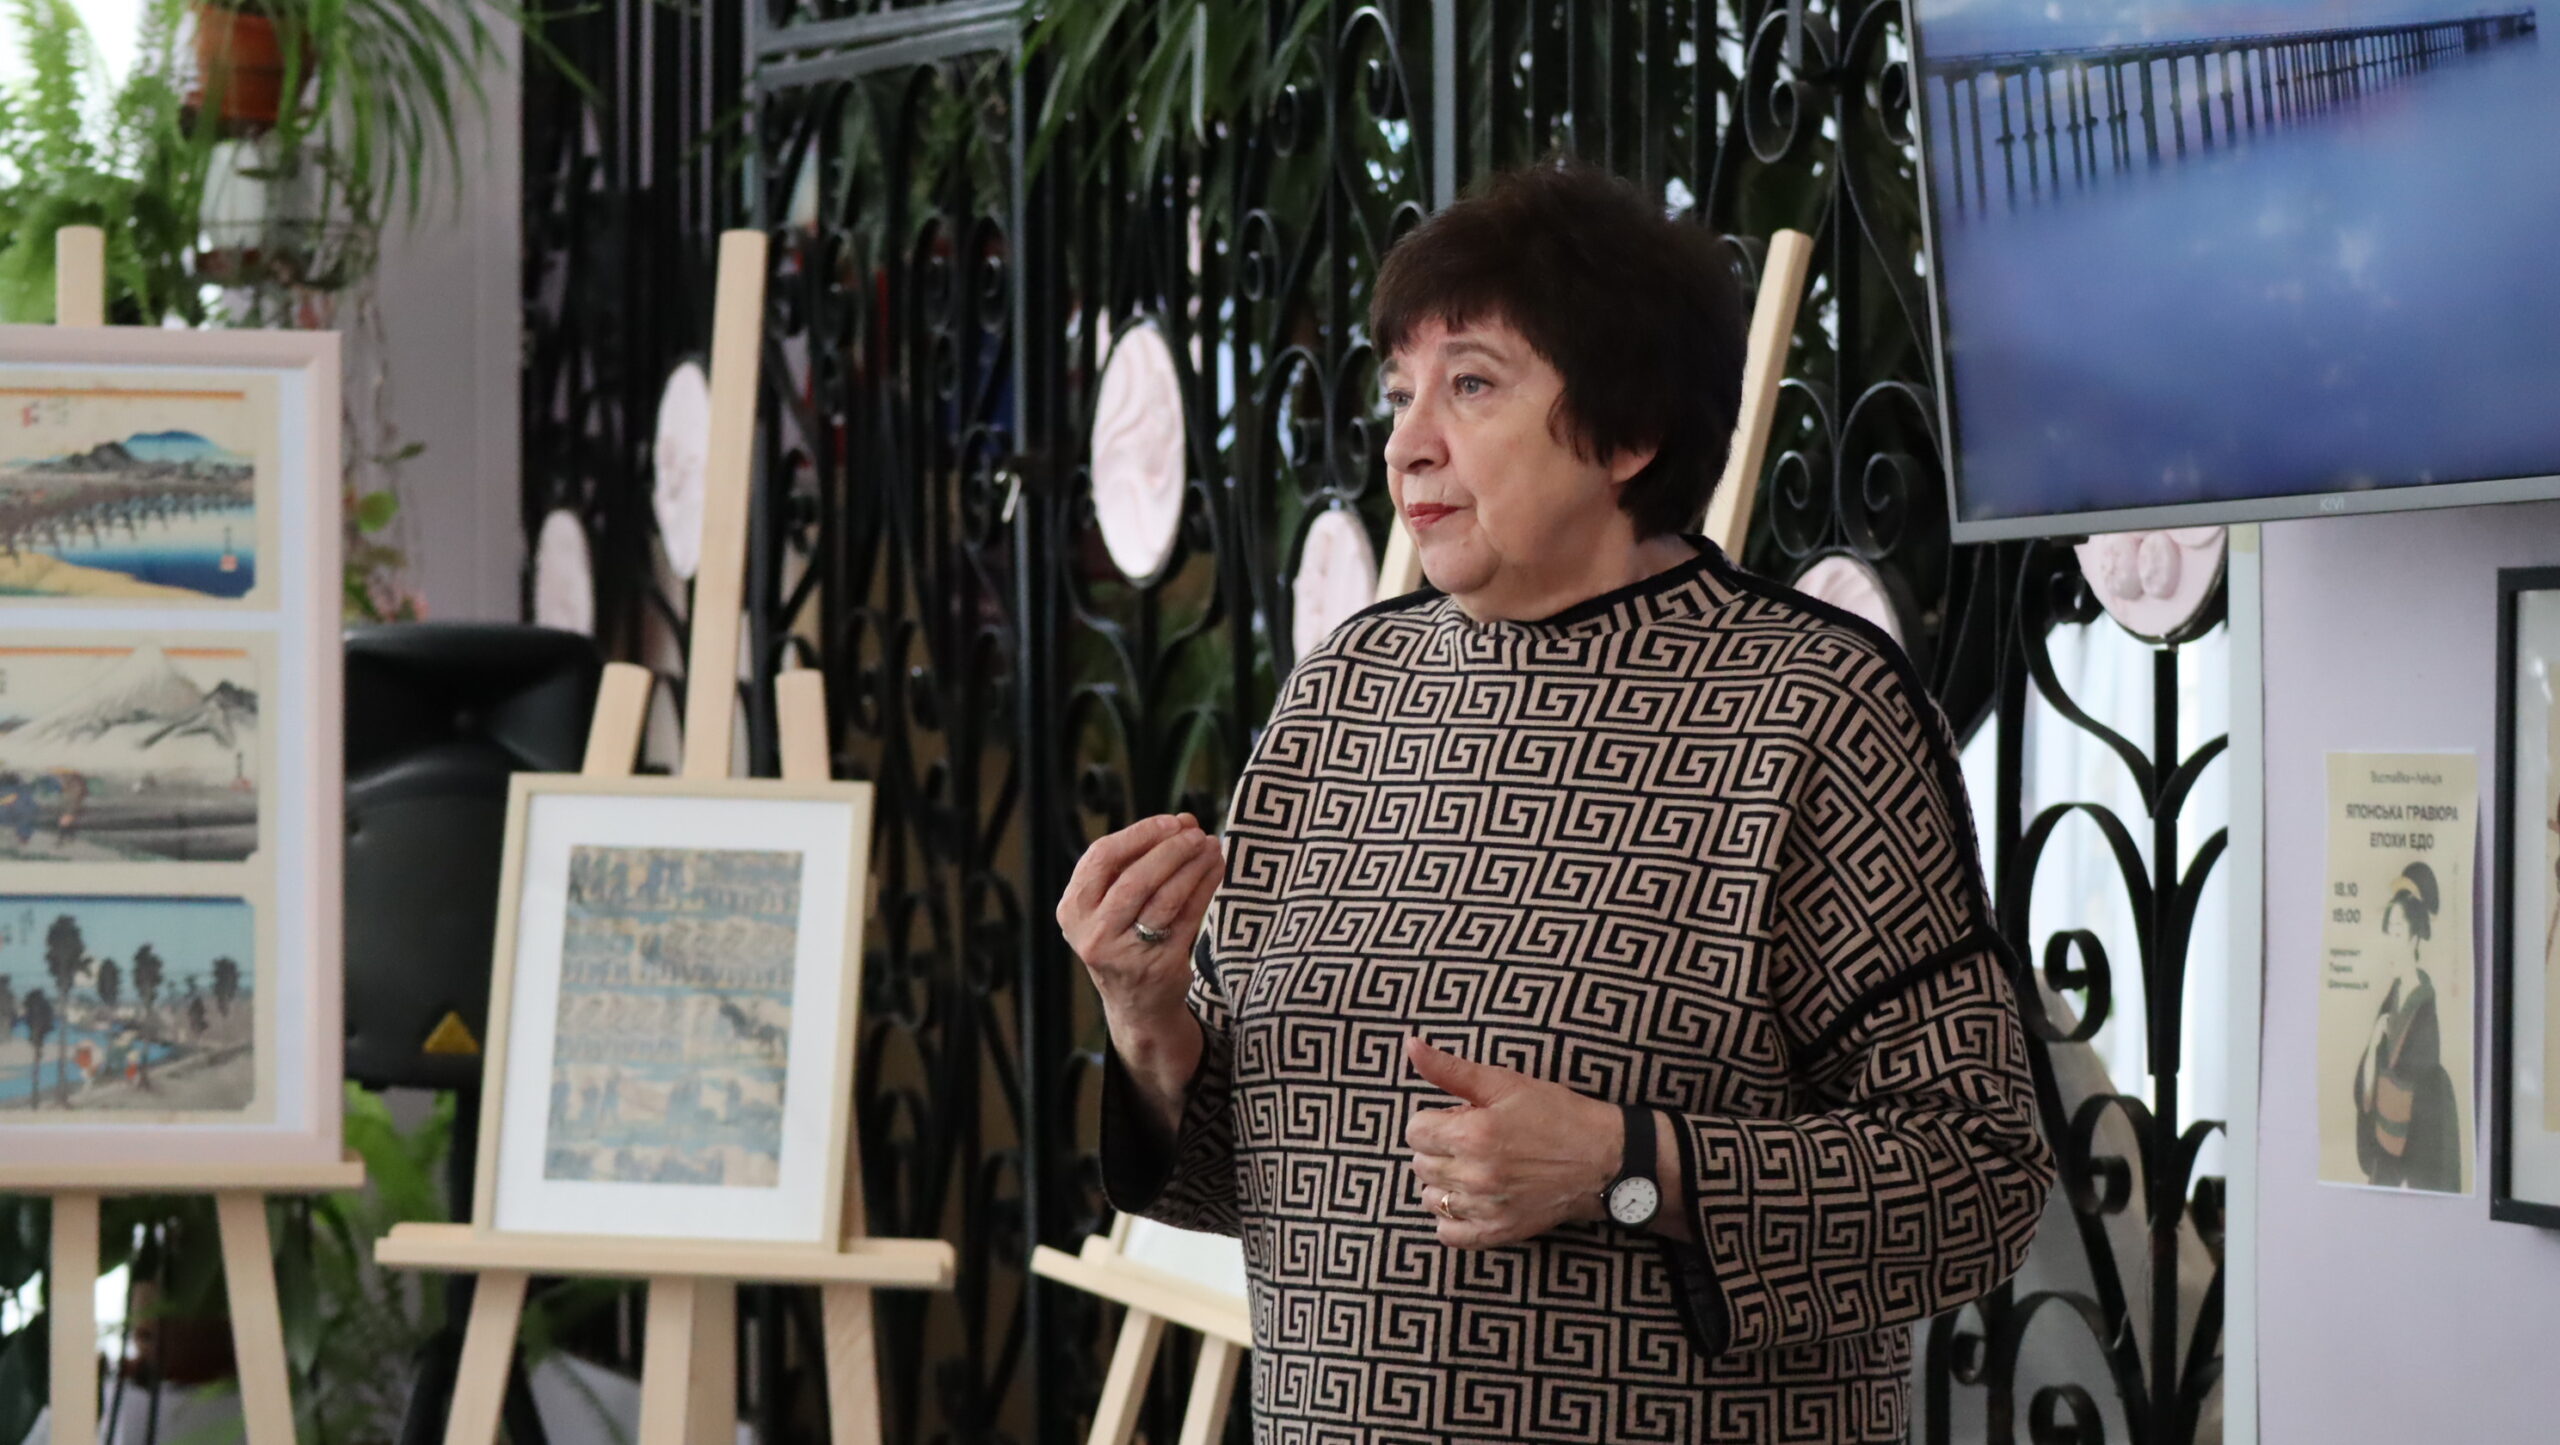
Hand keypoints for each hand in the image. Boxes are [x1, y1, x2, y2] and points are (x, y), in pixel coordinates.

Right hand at [1056, 812, 1222, 1026]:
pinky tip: (1216, 869)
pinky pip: (1187, 917)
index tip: (1171, 822)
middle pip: (1135, 878)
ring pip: (1164, 897)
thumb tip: (1181, 822)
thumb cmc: (1124, 938)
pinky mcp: (1159, 966)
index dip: (1139, 834)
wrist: (1136, 1003)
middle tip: (1196, 833)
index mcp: (1073, 909)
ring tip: (1211, 846)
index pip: (1102, 857)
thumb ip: (1137, 862)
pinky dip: (1205, 887)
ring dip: (1193, 866)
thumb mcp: (1111, 904)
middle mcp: (1094, 933)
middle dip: (1170, 849)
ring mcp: (1125, 953)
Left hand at [1403, 1034, 1621, 1247]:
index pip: (1415, 1131)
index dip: (1432, 1120)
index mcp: (1473, 1135)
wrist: (1603, 1159)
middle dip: (1438, 1148)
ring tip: (1471, 1168)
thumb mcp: (1505, 1083)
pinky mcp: (1498, 1232)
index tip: (1457, 1118)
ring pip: (1431, 1198)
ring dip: (1443, 1182)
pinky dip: (1451, 1219)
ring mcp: (1486, 1208)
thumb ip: (1450, 1069)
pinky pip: (1449, 1234)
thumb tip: (1411, 1045)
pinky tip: (1470, 1200)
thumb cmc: (1557, 1114)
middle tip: (1470, 1141)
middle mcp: (1475, 1176)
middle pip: (1420, 1164)